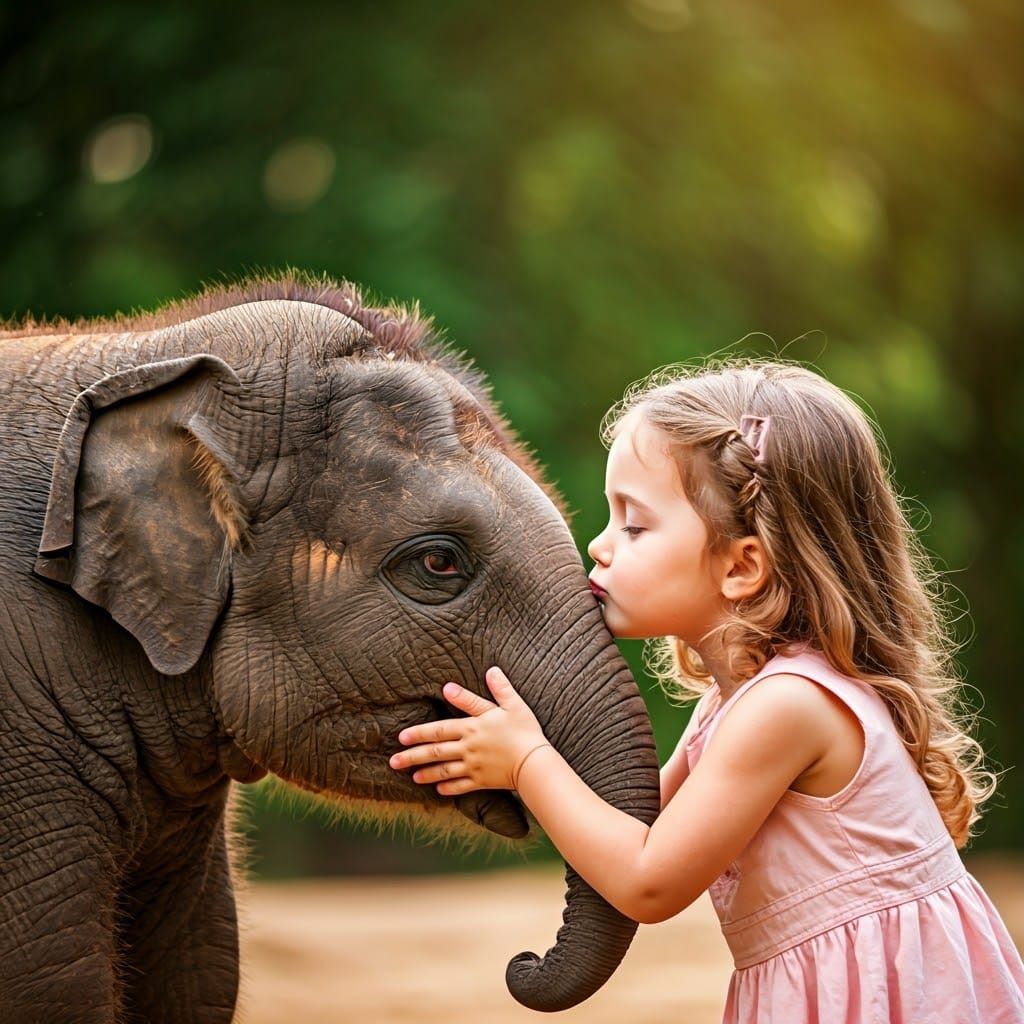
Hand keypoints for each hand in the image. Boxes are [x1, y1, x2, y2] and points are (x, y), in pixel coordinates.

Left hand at [389, 667, 550, 794]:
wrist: (534, 762)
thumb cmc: (525, 731)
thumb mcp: (513, 705)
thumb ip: (500, 688)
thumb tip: (491, 670)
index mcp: (471, 727)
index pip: (439, 729)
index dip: (419, 733)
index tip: (401, 737)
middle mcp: (467, 748)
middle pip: (434, 752)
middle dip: (412, 756)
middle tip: (394, 761)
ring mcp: (473, 766)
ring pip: (443, 771)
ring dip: (425, 773)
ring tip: (412, 776)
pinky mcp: (481, 781)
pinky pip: (460, 786)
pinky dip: (447, 788)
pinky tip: (438, 789)